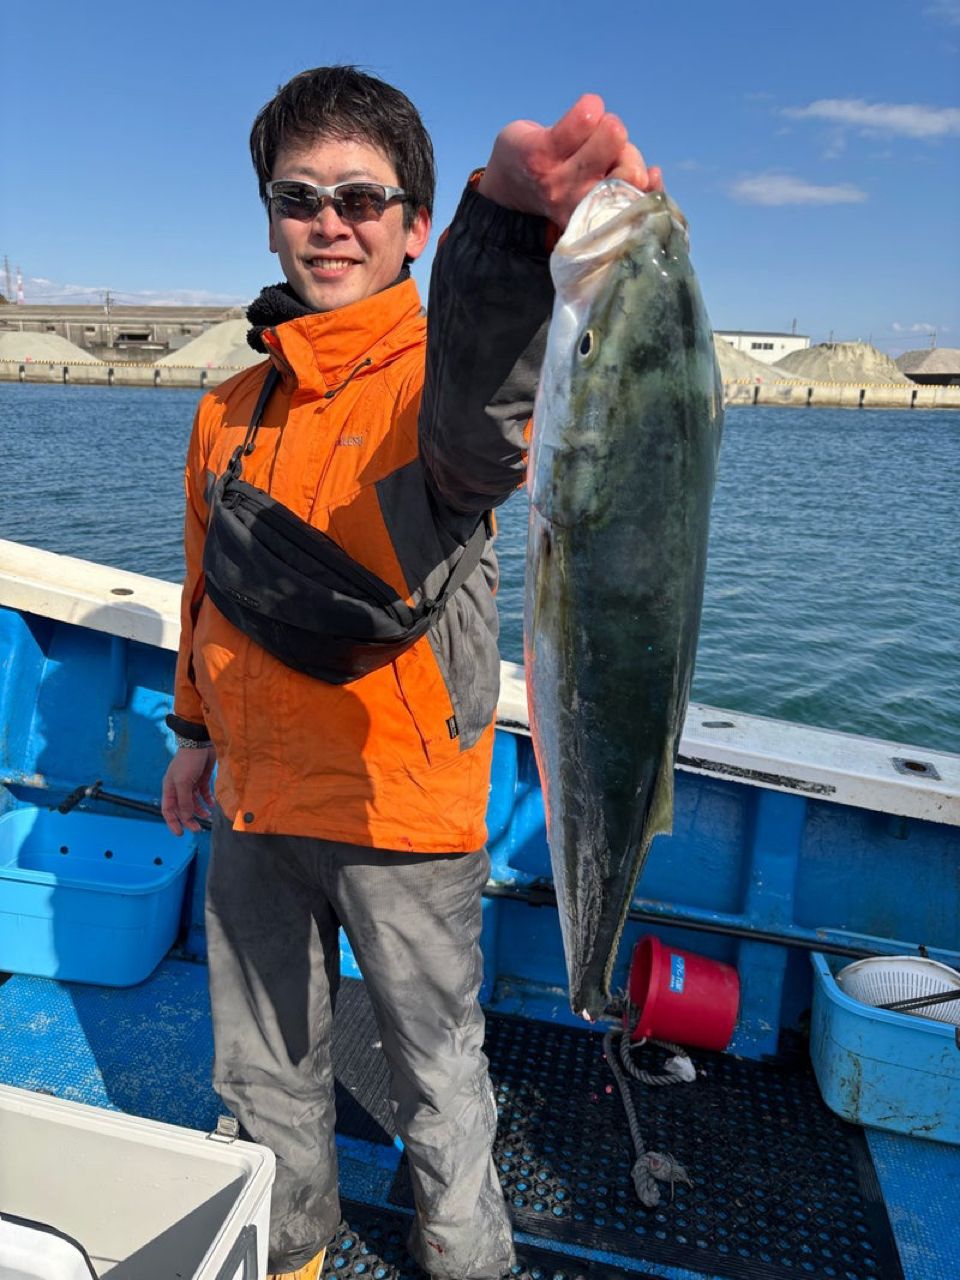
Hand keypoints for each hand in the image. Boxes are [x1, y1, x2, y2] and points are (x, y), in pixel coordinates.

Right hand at [161, 745, 214, 835]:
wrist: (200, 742)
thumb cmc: (188, 761)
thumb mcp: (183, 782)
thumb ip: (184, 801)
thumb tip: (186, 817)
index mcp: (170, 789)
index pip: (168, 810)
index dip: (173, 823)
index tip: (180, 833)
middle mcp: (179, 788)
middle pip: (182, 809)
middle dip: (189, 820)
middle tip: (198, 828)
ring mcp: (190, 784)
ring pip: (193, 803)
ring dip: (199, 811)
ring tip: (208, 816)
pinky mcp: (201, 779)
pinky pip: (203, 794)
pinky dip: (207, 800)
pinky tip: (212, 805)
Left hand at [477, 94, 663, 230]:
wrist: (507, 186)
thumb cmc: (565, 183)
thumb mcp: (602, 192)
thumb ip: (629, 187)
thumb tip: (654, 174)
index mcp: (596, 218)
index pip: (639, 202)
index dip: (645, 183)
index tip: (636, 177)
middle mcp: (579, 204)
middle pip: (632, 165)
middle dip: (623, 149)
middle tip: (601, 150)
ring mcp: (559, 179)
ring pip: (613, 133)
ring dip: (605, 124)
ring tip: (588, 133)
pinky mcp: (541, 151)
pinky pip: (586, 115)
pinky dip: (590, 106)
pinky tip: (583, 112)